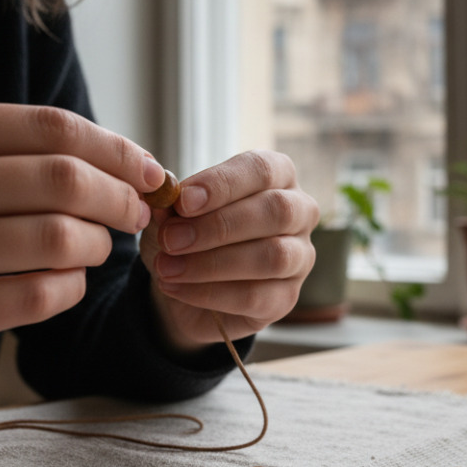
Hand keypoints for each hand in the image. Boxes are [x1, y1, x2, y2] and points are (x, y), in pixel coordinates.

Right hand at [0, 101, 166, 404]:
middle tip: (135, 214)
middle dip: (120, 198)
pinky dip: (69, 289)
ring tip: (98, 248)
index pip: (51, 128)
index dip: (117, 149)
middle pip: (65, 179)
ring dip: (98, 245)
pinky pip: (36, 297)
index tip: (149, 170)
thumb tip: (109, 158)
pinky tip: (65, 283)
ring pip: (58, 239)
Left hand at [139, 150, 318, 351]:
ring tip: (167, 268)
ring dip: (212, 263)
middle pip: (276, 211)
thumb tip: (167, 199)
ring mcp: (299, 257)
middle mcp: (299, 212)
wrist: (184, 286)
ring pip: (272, 257)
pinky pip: (256, 296)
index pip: (262, 169)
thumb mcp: (172, 213)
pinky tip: (176, 288)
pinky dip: (210, 293)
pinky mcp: (286, 297)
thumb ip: (171, 203)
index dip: (223, 184)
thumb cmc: (186, 234)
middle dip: (219, 226)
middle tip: (171, 239)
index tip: (183, 201)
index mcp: (277, 175)